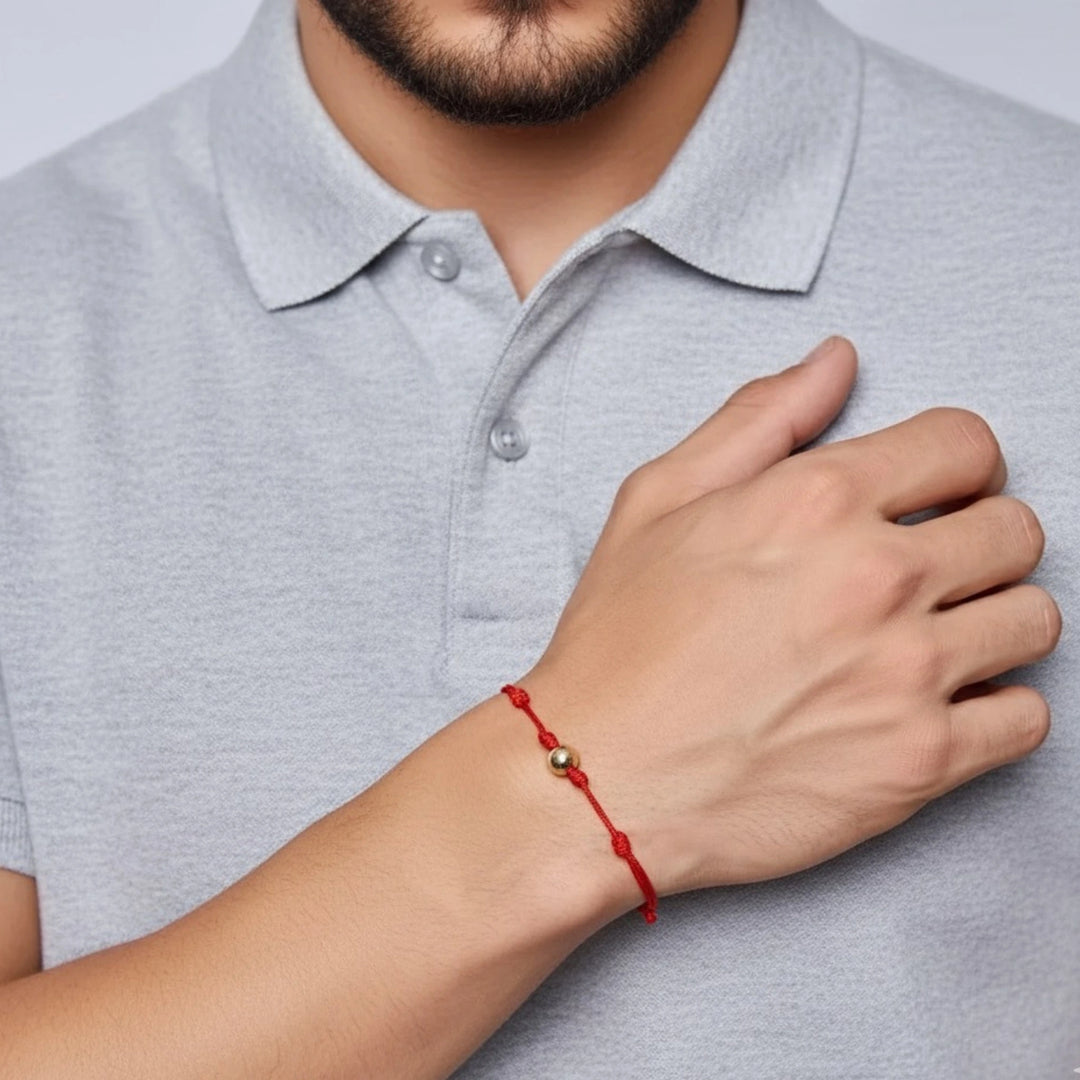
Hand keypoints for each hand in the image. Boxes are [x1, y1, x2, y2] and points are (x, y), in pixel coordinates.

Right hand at [518, 336, 1061, 903]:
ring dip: (994, 620)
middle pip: (1015, 530)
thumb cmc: (619, 646)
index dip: (956, 463)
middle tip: (930, 568)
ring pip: (1035, 619)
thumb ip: (757, 419)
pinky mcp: (922, 763)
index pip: (966, 445)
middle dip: (979, 538)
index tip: (938, 492)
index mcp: (817, 501)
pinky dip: (998, 709)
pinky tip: (941, 704)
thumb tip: (835, 363)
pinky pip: (1028, 720)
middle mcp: (878, 578)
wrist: (599, 781)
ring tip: (935, 637)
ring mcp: (908, 674)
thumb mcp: (658, 500)